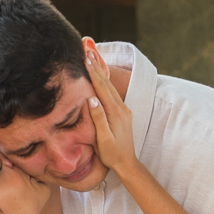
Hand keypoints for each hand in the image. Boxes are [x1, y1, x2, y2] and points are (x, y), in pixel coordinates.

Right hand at [84, 51, 137, 173]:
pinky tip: (101, 78)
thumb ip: (99, 118)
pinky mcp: (123, 113)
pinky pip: (112, 94)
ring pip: (110, 87)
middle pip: (107, 83)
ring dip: (101, 72)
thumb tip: (92, 99)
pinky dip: (105, 83)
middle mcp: (121, 108)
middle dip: (97, 66)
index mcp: (115, 112)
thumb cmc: (112, 153)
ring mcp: (123, 110)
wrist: (127, 163)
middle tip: (87, 51)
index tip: (85, 58)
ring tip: (93, 59)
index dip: (93, 72)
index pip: (102, 88)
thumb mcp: (103, 138)